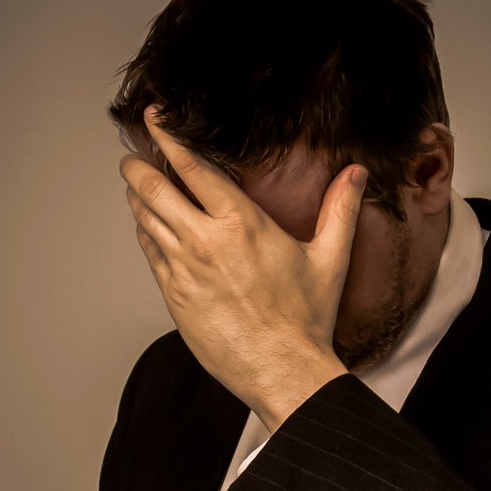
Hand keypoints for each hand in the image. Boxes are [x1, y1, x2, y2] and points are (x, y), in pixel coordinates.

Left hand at [120, 106, 362, 431]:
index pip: (192, 167)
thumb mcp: (330, 258)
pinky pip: (150, 252)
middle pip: (153, 189)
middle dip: (138, 165)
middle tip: (134, 153)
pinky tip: (149, 225)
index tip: (153, 119)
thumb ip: (340, 209)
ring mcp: (182, 270)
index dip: (167, 138)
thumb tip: (355, 173)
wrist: (282, 370)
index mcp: (240, 223)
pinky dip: (145, 232)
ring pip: (145, 219)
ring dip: (138, 197)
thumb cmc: (305, 319)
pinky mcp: (173, 295)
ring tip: (137, 183)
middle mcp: (203, 241)